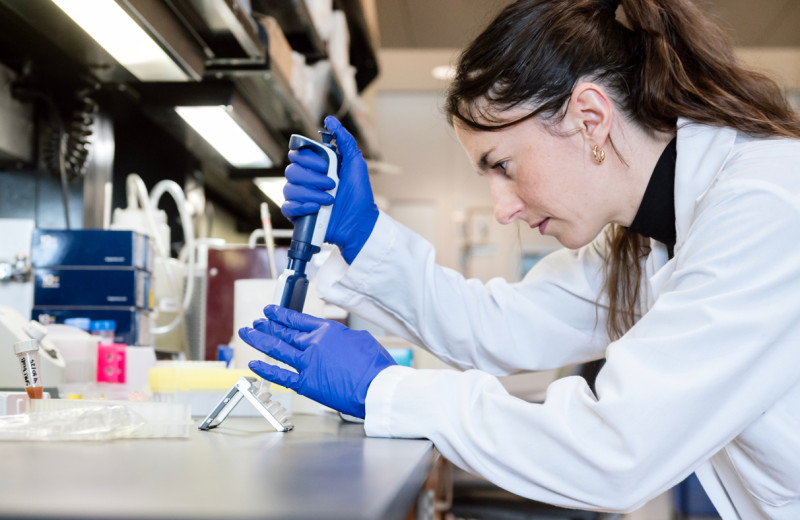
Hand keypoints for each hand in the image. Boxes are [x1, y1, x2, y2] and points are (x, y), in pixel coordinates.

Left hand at [239, 305, 396, 418]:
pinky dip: (265, 370)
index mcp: (327, 330)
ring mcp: (307, 364)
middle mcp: (313, 344)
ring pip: (276, 349)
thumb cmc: (374, 364)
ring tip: (247, 334)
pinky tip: (254, 364)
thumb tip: (334, 339)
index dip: (281, 314)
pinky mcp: (306, 383)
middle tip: (256, 323)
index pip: (298, 319)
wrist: (376, 386)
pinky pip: (280, 375)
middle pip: (284, 332)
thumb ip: (341, 337)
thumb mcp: (359, 338)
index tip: (269, 311)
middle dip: (267, 326)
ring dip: (259, 340)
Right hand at [282, 115, 378, 262]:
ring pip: (289, 188)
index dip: (308, 158)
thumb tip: (331, 120)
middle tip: (332, 184)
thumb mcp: (355, 163)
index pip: (297, 154)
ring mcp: (301, 197)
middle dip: (313, 178)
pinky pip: (287, 206)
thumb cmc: (359, 194)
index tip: (326, 165)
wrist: (360, 222)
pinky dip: (302, 206)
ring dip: (312, 193)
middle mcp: (306, 180)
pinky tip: (316, 208)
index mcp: (316, 167)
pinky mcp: (298, 214)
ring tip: (330, 200)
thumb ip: (344, 140)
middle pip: (291, 170)